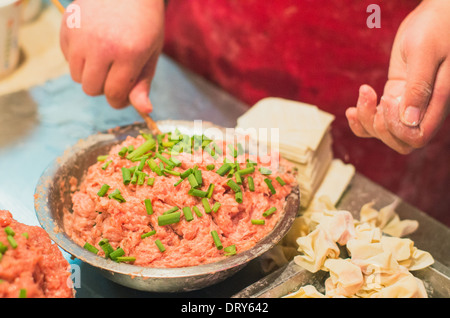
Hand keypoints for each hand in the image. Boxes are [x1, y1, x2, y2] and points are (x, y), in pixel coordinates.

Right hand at [60, 0, 164, 112]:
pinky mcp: (67, 27)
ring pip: (77, 77)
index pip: (114, 94)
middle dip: (103, 87)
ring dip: (90, 75)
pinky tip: (92, 45)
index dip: (118, 100)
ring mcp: (81, 35)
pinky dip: (78, 59)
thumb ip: (143, 84)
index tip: (122, 95)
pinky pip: (67, 59)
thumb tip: (144, 111)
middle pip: (91, 89)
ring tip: (104, 59)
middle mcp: (102, 45)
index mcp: (129, 54)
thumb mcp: (151, 54)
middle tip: (114, 73)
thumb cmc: (144, 25)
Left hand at [346, 0, 449, 153]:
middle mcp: (424, 108)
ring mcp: (408, 104)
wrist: (435, 14)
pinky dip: (362, 119)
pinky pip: (378, 119)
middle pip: (401, 143)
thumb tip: (409, 120)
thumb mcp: (424, 53)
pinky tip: (352, 108)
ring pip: (385, 133)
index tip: (387, 99)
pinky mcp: (396, 96)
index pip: (418, 137)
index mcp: (438, 101)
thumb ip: (418, 86)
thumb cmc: (436, 27)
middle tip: (372, 100)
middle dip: (379, 128)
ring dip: (366, 121)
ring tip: (363, 93)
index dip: (397, 128)